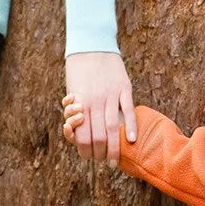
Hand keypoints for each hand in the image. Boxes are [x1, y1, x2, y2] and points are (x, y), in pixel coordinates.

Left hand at [63, 51, 135, 166]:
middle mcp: (94, 101)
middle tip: (105, 163)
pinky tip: (132, 140)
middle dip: (101, 154)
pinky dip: (131, 126)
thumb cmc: (79, 69)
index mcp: (79, 103)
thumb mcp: (72, 90)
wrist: (91, 43)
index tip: (91, 157)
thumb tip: (78, 132)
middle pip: (98, 136)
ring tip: (116, 161)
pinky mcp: (124, 87)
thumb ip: (77, 110)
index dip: (86, 151)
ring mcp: (110, 94)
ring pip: (113, 127)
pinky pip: (128, 110)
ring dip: (115, 147)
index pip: (82, 136)